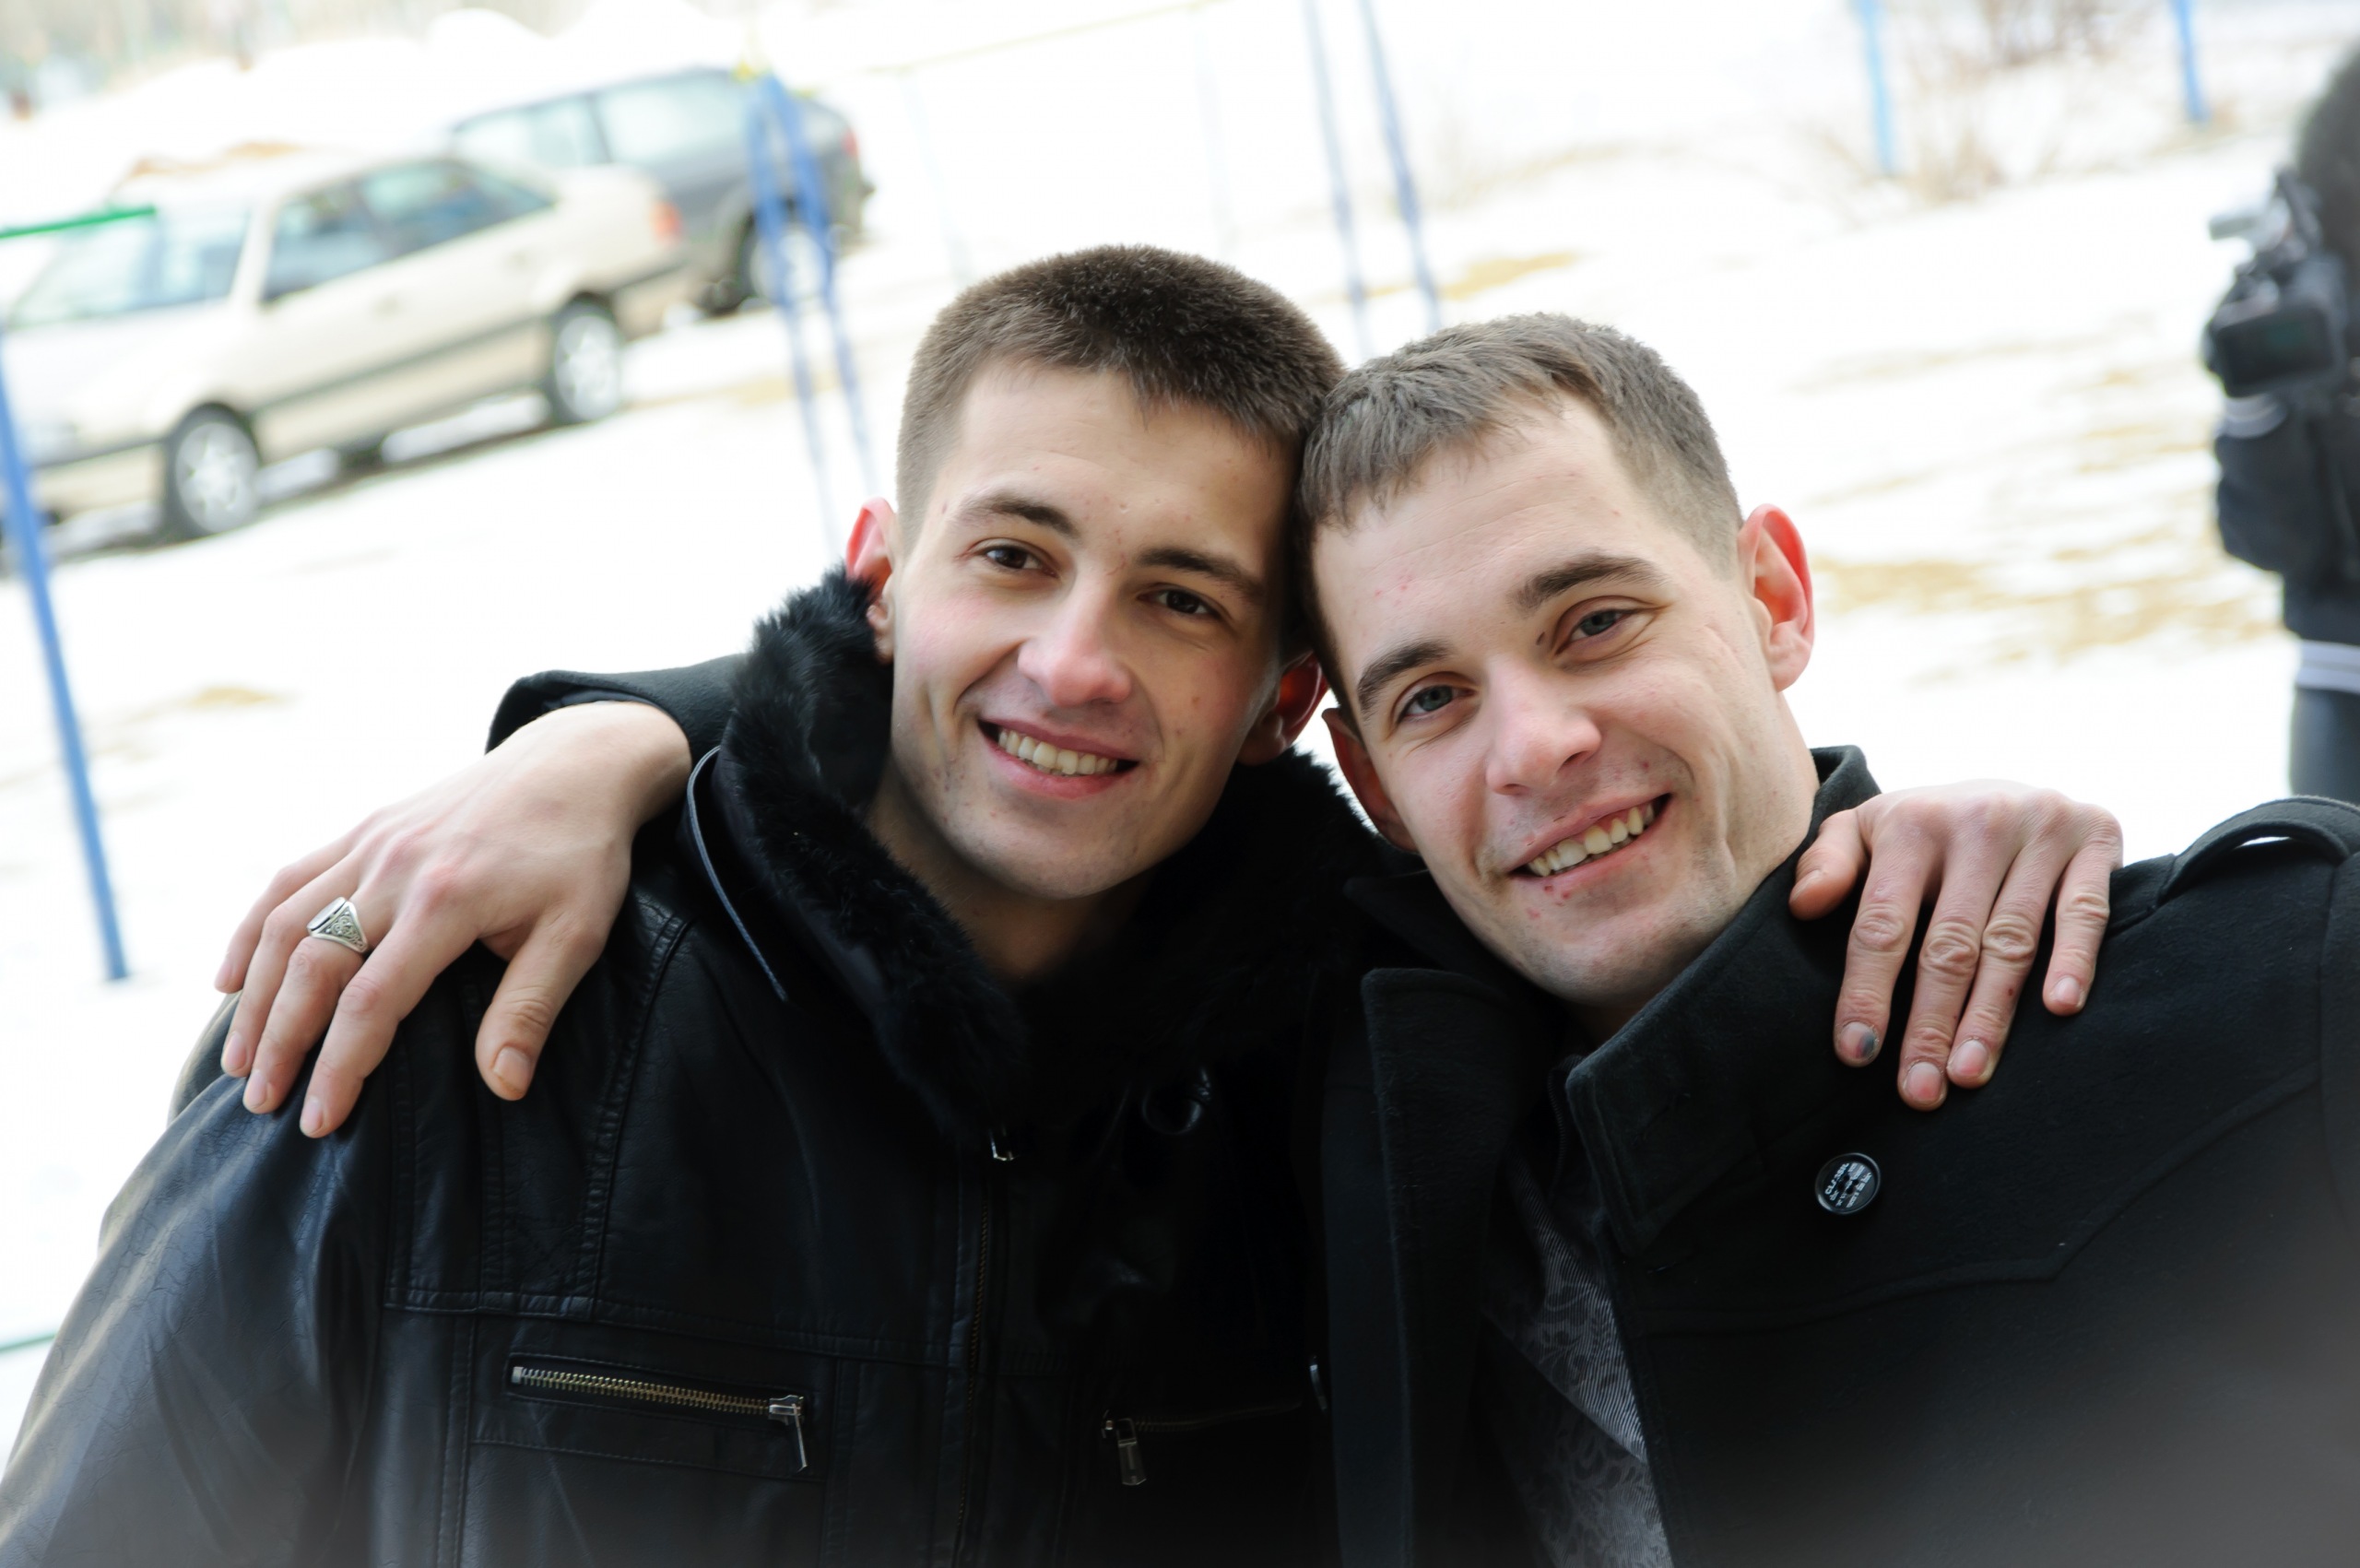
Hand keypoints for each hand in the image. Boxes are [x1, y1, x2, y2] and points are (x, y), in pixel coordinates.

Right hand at [215, 701, 693, 1136]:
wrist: (577, 763)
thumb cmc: (583, 856)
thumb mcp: (578, 934)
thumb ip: (530, 1009)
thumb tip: (504, 1087)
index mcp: (447, 899)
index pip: (371, 1002)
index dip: (339, 1067)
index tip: (319, 1122)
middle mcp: (394, 867)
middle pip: (311, 965)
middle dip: (280, 1041)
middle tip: (261, 1103)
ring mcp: (372, 842)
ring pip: (285, 923)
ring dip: (253, 995)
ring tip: (239, 1060)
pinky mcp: (365, 828)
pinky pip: (289, 880)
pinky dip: (250, 930)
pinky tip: (230, 980)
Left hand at [1790, 782, 2120, 1109]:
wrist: (2009, 784)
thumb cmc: (1923, 829)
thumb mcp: (1864, 830)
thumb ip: (1827, 863)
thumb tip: (1803, 906)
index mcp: (1909, 823)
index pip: (1882, 923)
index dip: (1867, 991)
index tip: (1857, 1052)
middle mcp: (1976, 822)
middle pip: (1948, 945)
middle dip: (1930, 1023)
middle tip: (1918, 1090)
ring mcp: (2040, 828)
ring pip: (2012, 941)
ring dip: (1990, 1015)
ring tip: (1968, 1073)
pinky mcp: (2095, 838)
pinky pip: (2084, 910)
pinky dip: (2075, 959)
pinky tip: (2059, 1009)